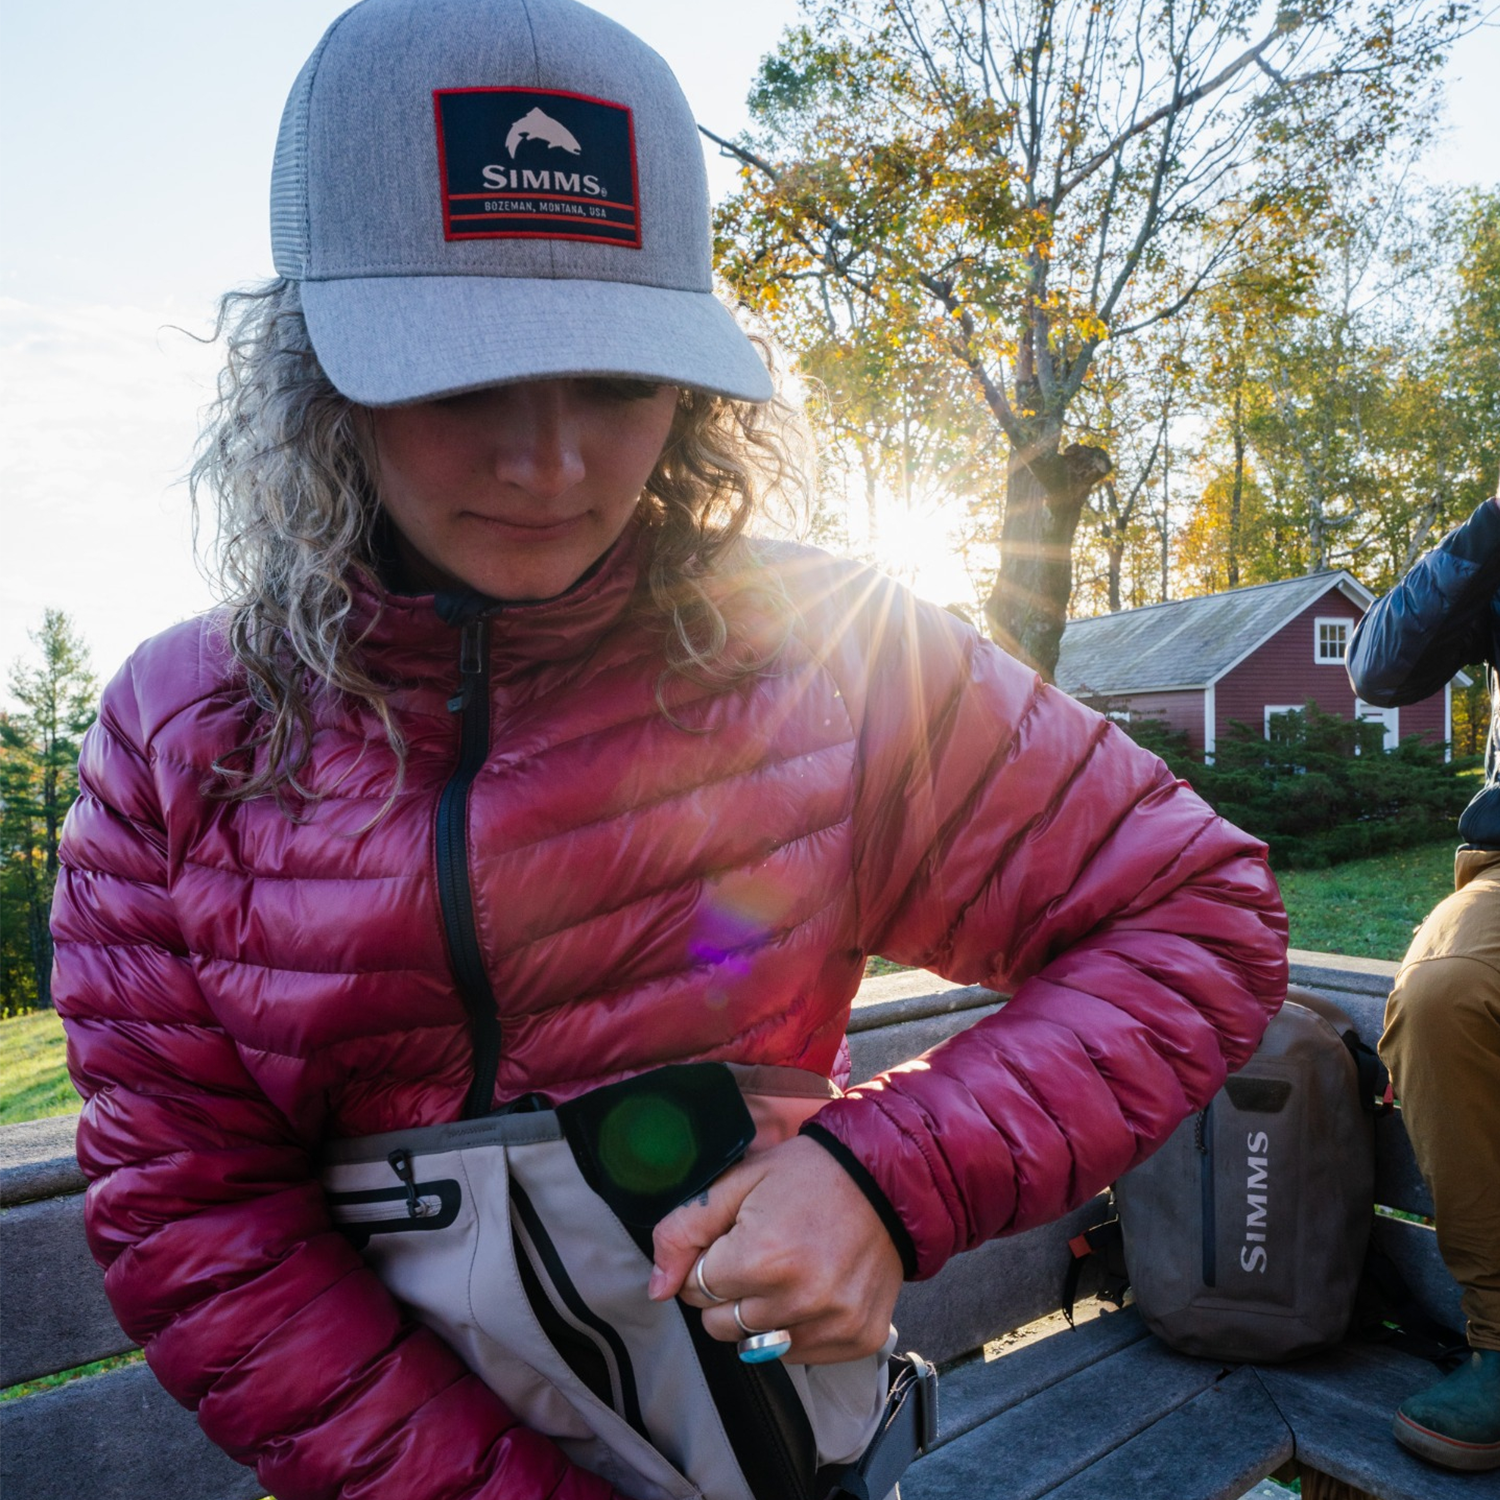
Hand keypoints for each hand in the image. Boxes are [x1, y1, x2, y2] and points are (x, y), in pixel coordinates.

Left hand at [647, 1135, 903, 1364]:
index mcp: (761, 1258)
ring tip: (784, 1270)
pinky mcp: (856, 1340)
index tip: (730, 1241)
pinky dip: (794, 1328)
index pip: (695, 1289)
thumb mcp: (738, 1183)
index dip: (705, 1263)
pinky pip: (797, 1354)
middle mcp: (797, 1300)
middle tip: (756, 1255)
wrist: (886, 1181)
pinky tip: (811, 1288)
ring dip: (758, 1313)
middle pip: (720, 1325)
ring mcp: (831, 1324)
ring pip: (755, 1346)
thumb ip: (684, 1230)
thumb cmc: (807, 1176)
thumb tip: (656, 1288)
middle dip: (726, 1292)